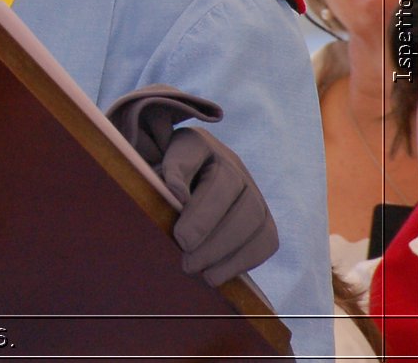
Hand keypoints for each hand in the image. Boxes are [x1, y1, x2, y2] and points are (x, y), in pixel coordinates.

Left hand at [107, 85, 277, 285]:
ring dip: (225, 250)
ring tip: (199, 272)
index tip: (171, 204)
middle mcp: (231, 163)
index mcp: (196, 144)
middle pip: (230, 188)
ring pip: (253, 217)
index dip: (180, 178)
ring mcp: (252, 190)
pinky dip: (244, 260)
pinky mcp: (263, 218)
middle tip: (185, 256)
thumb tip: (178, 193)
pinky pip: (266, 239)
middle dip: (208, 227)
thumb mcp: (151, 171)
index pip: (191, 153)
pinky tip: (218, 274)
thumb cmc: (161, 182)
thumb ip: (162, 178)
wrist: (184, 188)